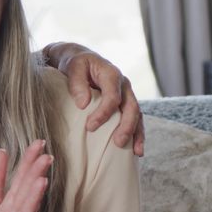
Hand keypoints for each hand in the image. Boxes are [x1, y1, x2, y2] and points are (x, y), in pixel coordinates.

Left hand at [0, 141, 51, 211]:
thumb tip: (2, 151)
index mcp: (10, 203)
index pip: (21, 178)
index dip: (29, 160)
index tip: (39, 142)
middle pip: (26, 191)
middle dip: (36, 174)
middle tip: (47, 156)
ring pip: (25, 211)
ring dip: (33, 197)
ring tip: (41, 181)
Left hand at [45, 42, 144, 156]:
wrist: (81, 59)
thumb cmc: (76, 64)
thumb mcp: (73, 67)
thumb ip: (77, 83)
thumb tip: (83, 104)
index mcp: (112, 74)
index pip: (113, 97)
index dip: (104, 113)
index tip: (90, 127)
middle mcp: (124, 85)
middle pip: (131, 107)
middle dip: (126, 126)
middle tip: (117, 143)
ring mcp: (127, 94)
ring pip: (138, 115)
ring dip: (137, 133)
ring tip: (136, 152)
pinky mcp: (125, 103)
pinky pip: (135, 119)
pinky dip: (137, 133)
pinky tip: (137, 149)